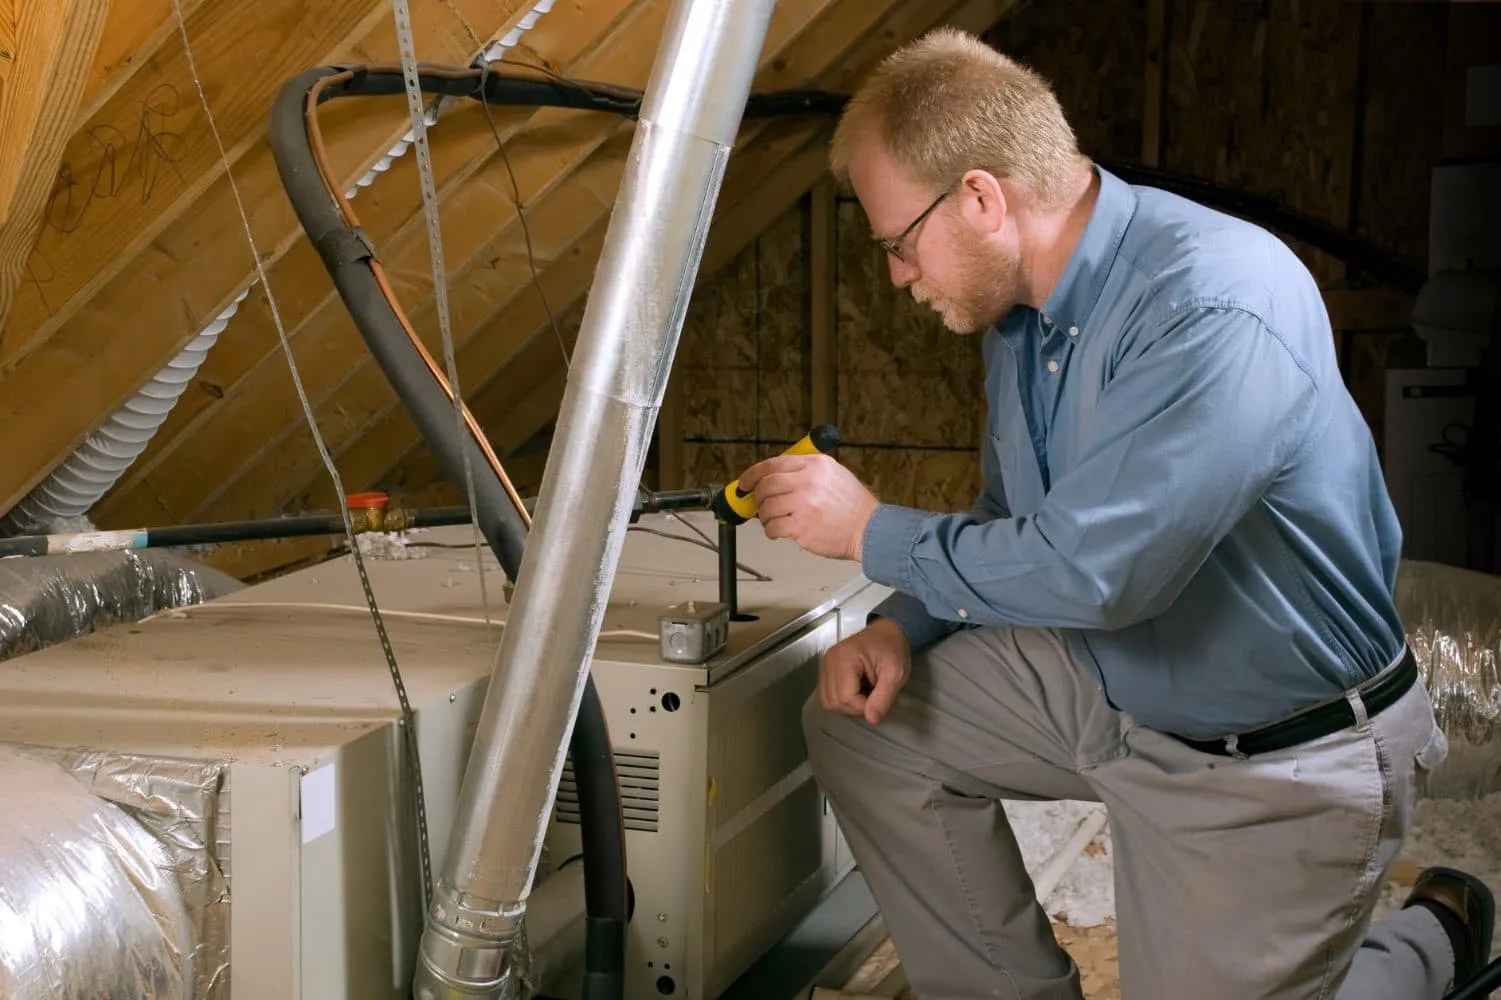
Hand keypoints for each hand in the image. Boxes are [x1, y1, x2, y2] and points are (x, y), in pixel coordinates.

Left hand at [737, 453, 879, 560]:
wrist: (870, 529)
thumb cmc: (853, 506)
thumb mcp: (833, 474)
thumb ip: (805, 471)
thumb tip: (774, 478)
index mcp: (815, 465)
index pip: (773, 464)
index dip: (753, 474)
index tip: (744, 482)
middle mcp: (808, 481)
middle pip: (766, 485)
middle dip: (757, 497)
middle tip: (759, 505)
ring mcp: (803, 504)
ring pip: (766, 507)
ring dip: (765, 516)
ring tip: (774, 520)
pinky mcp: (801, 526)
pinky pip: (773, 527)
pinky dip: (771, 531)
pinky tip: (778, 532)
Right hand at [819, 618, 910, 724]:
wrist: (887, 633)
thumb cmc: (892, 649)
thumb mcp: (896, 674)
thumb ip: (883, 698)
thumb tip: (872, 720)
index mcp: (845, 657)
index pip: (846, 697)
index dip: (863, 706)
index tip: (879, 698)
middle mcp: (829, 660)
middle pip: (833, 701)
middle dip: (855, 707)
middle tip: (873, 696)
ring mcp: (825, 664)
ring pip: (827, 701)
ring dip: (847, 705)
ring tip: (864, 693)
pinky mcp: (825, 669)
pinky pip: (827, 695)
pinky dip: (841, 699)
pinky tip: (856, 690)